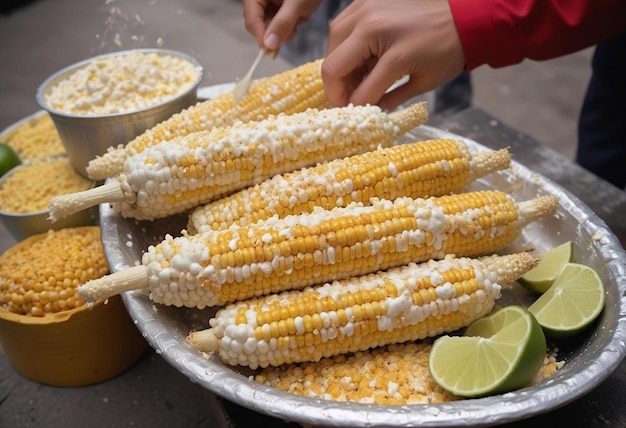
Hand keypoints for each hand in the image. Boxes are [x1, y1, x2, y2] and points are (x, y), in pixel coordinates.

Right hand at [243, 0, 321, 51]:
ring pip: (272, 29)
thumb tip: (269, 44)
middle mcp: (260, 0)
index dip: (260, 36)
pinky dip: (292, 25)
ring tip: (301, 16)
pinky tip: (301, 15)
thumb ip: (282, 23)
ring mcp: (269, 5)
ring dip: (288, 28)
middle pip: (259, 26)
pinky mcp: (278, 10)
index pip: (251, 19)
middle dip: (278, 31)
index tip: (270, 51)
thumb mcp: (296, 4)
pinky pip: (281, 27)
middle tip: (293, 29)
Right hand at [322, 0, 465, 109]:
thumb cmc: (447, 50)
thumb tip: (368, 113)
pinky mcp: (367, 0)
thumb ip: (390, 99)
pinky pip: (343, 25)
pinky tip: (357, 57)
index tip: (353, 116)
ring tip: (353, 78)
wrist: (465, 16)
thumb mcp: (422, 82)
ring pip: (333, 42)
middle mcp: (373, 26)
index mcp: (394, 54)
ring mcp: (367, 8)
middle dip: (336, 88)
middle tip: (347, 100)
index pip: (360, 90)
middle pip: (333, 64)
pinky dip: (344, 44)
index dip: (353, 108)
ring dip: (337, 65)